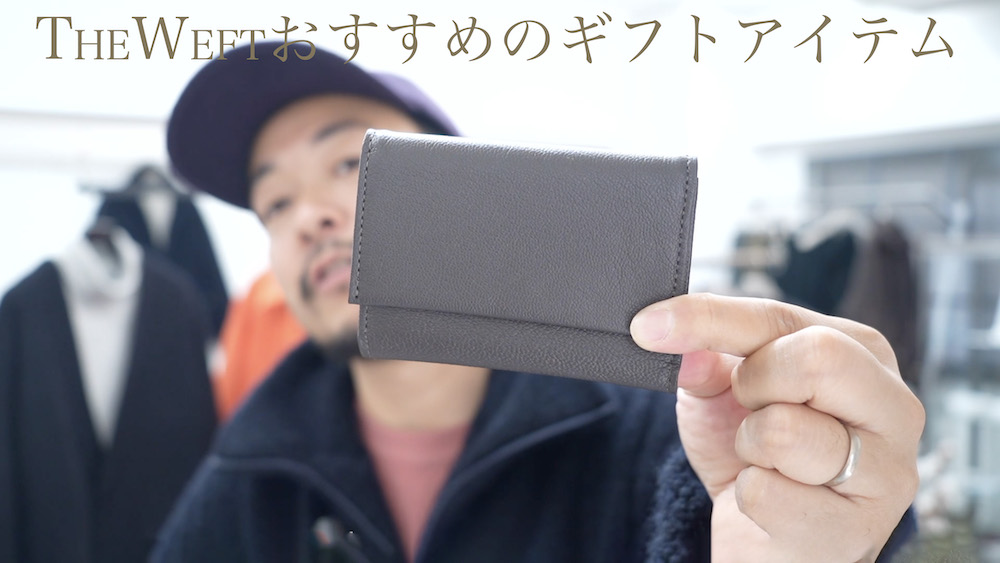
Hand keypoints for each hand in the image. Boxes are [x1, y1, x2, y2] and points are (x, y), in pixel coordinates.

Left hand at [631, 293, 923, 561]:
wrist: (765, 539)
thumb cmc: (756, 456)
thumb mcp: (722, 393)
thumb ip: (706, 357)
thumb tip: (675, 339)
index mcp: (864, 353)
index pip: (779, 317)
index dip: (706, 318)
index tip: (646, 325)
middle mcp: (893, 406)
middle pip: (816, 358)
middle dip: (753, 385)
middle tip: (747, 412)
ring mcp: (887, 473)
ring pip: (785, 430)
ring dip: (749, 446)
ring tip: (766, 461)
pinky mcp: (856, 530)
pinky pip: (765, 493)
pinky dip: (748, 496)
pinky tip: (774, 505)